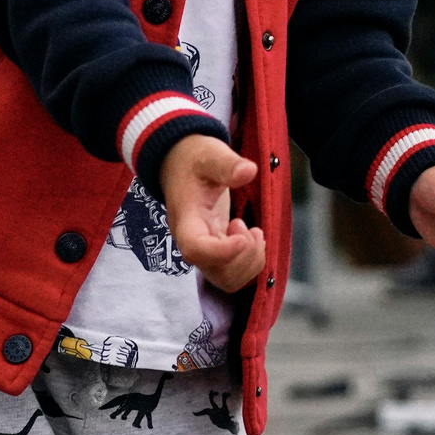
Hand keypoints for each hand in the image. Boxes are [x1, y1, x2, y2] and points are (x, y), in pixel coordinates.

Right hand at [159, 133, 266, 291]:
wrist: (181, 164)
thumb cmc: (194, 159)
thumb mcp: (210, 154)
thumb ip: (227, 164)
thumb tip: (248, 171)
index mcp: (187, 218)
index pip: (196, 249)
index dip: (222, 251)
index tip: (243, 236)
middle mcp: (192, 241)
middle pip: (215, 271)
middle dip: (244, 255)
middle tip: (248, 227)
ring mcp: (204, 249)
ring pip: (227, 280)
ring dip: (250, 262)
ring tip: (253, 233)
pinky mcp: (216, 252)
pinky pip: (234, 274)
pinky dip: (252, 263)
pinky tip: (253, 237)